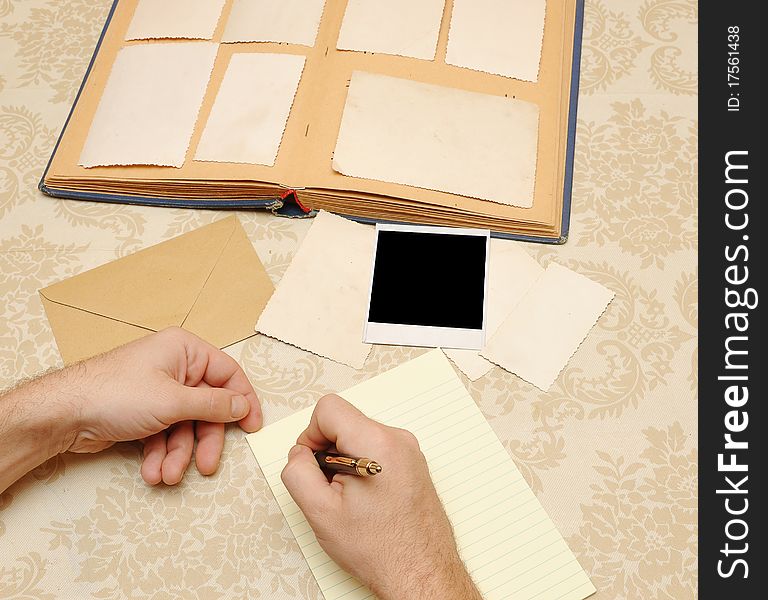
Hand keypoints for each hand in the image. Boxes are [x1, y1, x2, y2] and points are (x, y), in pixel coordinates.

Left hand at [61, 327, 261, 484]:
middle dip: (202, 441)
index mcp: (185, 350)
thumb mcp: (174, 401)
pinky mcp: (144, 411)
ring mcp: (158, 390)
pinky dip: (160, 453)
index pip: (228, 374)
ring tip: (165, 475)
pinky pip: (165, 433)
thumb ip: (214, 405)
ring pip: (185, 426)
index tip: (252, 426)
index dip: (243, 401)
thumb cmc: (115, 394)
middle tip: (206, 466)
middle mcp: (174, 367)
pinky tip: (151, 471)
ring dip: (177, 454)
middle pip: (206, 407)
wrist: (64, 414)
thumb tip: (242, 405)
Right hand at [280, 395, 480, 599]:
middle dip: (328, 449)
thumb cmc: (380, 549)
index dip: (310, 435)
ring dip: (345, 459)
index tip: (313, 463)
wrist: (420, 572)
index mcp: (376, 443)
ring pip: (360, 435)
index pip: (328, 408)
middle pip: (345, 420)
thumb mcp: (320, 512)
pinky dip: (363, 465)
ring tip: (351, 497)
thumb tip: (298, 454)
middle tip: (332, 488)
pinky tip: (366, 498)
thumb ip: (297, 472)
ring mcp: (410, 450)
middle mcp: (398, 439)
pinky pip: (377, 448)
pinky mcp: (414, 462)